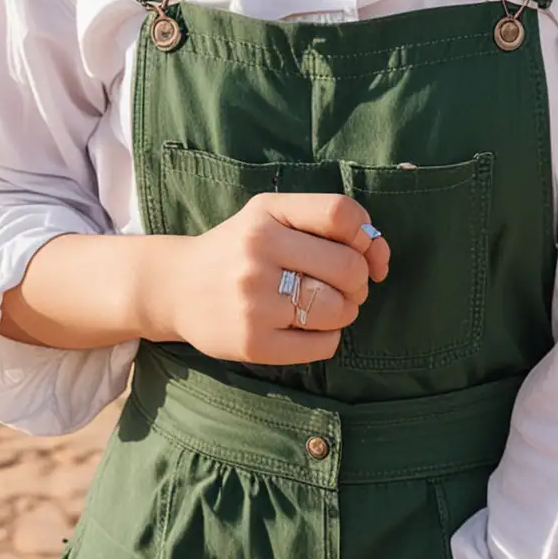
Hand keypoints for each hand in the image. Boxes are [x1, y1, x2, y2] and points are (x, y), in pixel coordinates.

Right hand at [171, 192, 390, 363]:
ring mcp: (254, 300)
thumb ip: (325, 223)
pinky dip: (328, 337)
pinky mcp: (252, 342)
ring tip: (326, 307)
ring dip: (346, 311)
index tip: (366, 253)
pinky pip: (321, 345)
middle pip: (348, 268)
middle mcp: (258, 252)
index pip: (340, 214)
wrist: (177, 286)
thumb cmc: (240, 248)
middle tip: (346, 287)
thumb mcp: (271, 215)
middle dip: (359, 282)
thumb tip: (380, 255)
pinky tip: (307, 328)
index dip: (366, 236)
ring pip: (337, 309)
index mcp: (267, 213)